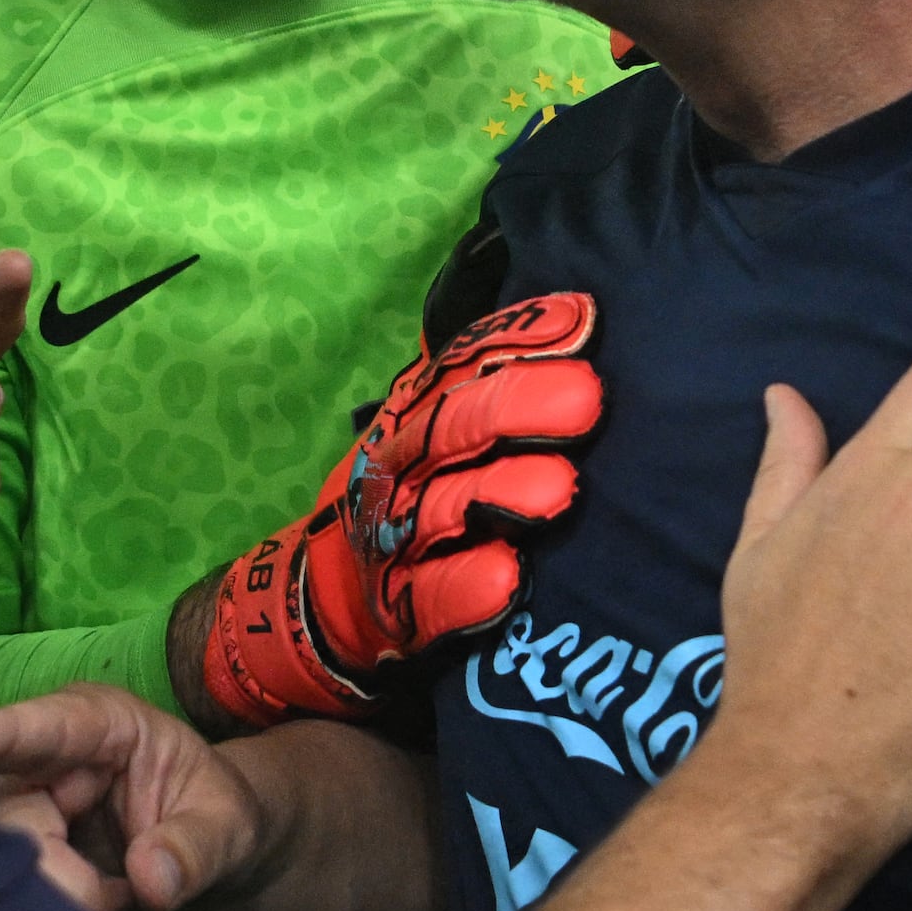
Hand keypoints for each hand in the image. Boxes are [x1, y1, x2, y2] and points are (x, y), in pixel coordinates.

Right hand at [0, 682, 262, 910]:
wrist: (216, 866)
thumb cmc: (222, 821)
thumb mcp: (229, 827)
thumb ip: (195, 848)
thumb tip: (150, 879)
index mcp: (100, 725)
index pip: (42, 727)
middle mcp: (44, 765)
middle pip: (9, 818)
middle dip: (60, 872)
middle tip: (118, 900)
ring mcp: (22, 818)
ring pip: (4, 871)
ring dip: (67, 909)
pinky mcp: (16, 867)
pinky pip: (12, 905)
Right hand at [188, 295, 603, 730]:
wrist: (324, 597)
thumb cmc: (412, 494)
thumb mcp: (434, 423)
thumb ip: (485, 372)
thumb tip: (571, 301)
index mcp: (417, 412)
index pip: (465, 365)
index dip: (518, 341)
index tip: (581, 320)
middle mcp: (404, 465)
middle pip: (457, 428)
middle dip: (518, 408)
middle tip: (587, 398)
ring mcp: (398, 537)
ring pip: (448, 508)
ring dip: (501, 497)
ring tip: (559, 488)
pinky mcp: (401, 609)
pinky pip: (431, 596)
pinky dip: (466, 589)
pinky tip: (507, 578)